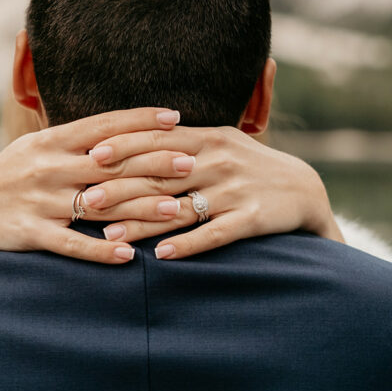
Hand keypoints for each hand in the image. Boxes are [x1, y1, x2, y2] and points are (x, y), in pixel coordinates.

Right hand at [0, 107, 185, 264]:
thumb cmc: (11, 173)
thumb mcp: (39, 147)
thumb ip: (76, 139)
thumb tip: (123, 129)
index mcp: (52, 141)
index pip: (104, 125)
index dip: (140, 119)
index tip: (175, 116)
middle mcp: (49, 166)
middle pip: (111, 163)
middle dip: (153, 161)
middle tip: (191, 162)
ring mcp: (41, 200)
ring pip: (99, 204)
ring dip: (140, 207)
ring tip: (176, 210)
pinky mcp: (31, 232)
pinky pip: (71, 243)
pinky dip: (100, 251)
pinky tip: (128, 256)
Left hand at [82, 125, 343, 258]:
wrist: (304, 188)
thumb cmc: (247, 164)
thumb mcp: (218, 142)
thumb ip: (180, 140)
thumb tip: (129, 135)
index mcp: (207, 137)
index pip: (159, 139)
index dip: (125, 145)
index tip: (92, 154)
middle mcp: (218, 160)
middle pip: (161, 174)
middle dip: (122, 187)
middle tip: (87, 199)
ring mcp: (234, 189)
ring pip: (180, 207)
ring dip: (143, 222)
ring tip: (111, 234)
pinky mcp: (250, 218)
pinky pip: (213, 233)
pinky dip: (187, 245)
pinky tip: (162, 255)